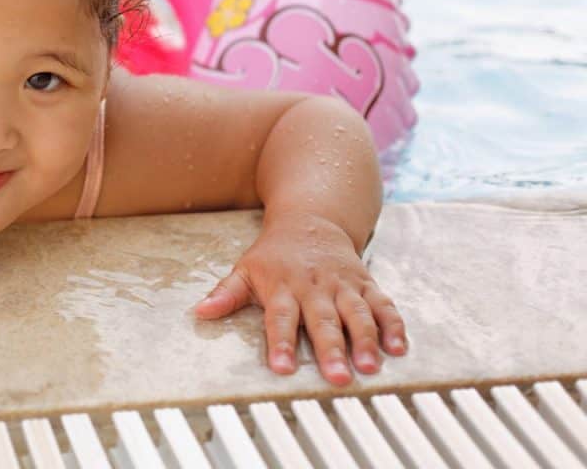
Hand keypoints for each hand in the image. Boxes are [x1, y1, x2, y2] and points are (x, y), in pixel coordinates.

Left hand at [193, 213, 406, 384]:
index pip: (281, 318)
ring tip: (369, 366)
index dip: (282, 344)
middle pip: (323, 321)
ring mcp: (343, 286)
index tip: (283, 369)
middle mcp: (315, 287)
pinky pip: (384, 305)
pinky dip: (394, 326)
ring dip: (365, 340)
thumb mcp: (245, 269)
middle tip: (336, 378)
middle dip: (330, 350)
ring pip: (357, 314)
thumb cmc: (274, 254)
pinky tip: (398, 348)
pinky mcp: (366, 284)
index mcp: (283, 287)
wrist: (310, 218)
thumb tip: (199, 312)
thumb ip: (226, 294)